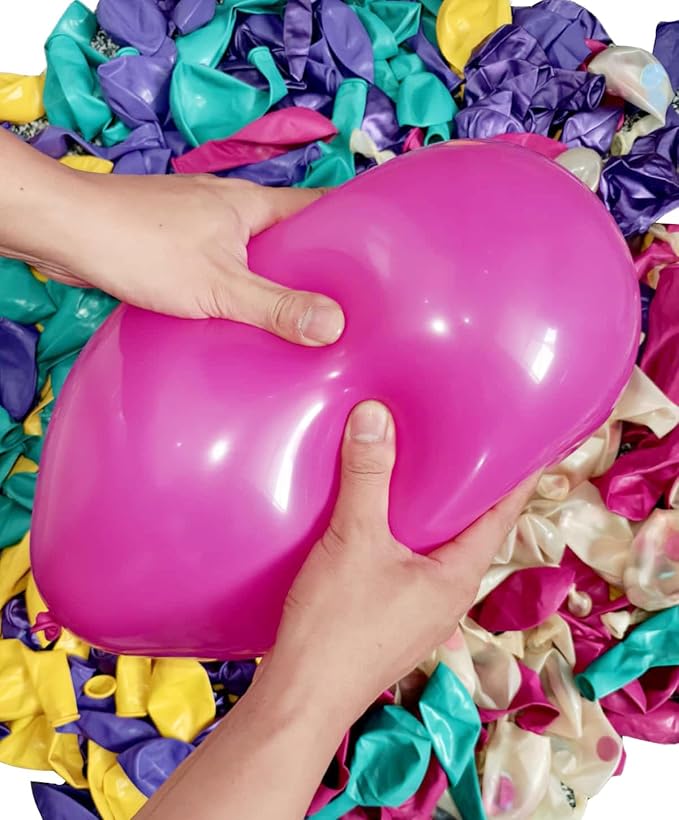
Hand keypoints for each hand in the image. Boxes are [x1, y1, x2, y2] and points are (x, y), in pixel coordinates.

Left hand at [0, 134, 342, 344]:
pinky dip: (240, 290)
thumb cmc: (142, 246)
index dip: (353, 231)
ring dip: (275, 282)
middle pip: (290, 237)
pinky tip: (244, 321)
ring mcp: (204, 226)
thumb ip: (276, 306)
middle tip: (347, 308)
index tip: (380, 263)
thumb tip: (336, 326)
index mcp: (255, 205)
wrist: (67, 231)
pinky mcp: (178, 245)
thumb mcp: (219, 286)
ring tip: (302, 323)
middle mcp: (234, 209)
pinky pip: (224, 268)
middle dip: (316, 268)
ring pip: (255, 255)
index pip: (321, 208)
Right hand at [265, 401, 537, 718]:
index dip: (514, 475)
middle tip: (457, 440)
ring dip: (428, 512)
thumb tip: (375, 415)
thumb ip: (367, 476)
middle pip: (468, 530)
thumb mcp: (354, 540)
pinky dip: (401, 534)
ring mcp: (420, 612)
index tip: (522, 438)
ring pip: (435, 549)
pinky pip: (408, 564)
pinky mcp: (391, 619)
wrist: (302, 698)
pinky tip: (375, 516)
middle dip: (464, 487)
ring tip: (415, 469)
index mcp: (458, 576)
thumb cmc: (337, 625)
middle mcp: (448, 596)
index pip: (502, 515)